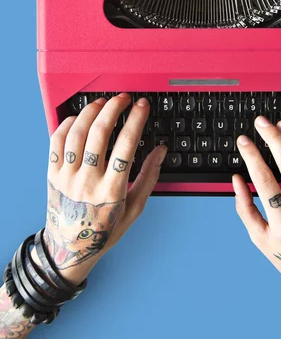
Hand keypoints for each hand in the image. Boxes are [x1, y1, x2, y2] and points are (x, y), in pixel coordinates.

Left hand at [35, 94, 165, 284]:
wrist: (69, 249)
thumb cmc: (104, 230)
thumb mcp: (134, 208)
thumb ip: (149, 177)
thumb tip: (161, 150)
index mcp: (111, 190)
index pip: (126, 145)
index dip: (136, 120)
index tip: (142, 106)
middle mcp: (88, 181)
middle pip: (100, 133)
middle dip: (114, 108)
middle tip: (123, 98)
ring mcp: (67, 177)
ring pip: (77, 133)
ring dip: (91, 112)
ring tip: (102, 102)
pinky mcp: (52, 174)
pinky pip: (56, 141)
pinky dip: (67, 124)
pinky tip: (79, 117)